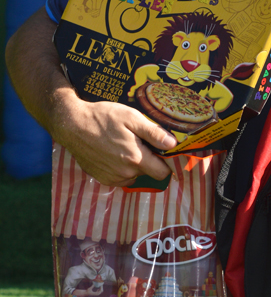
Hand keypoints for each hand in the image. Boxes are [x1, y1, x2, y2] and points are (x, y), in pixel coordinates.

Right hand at [54, 92, 176, 186]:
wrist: (72, 124)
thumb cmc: (103, 118)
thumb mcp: (132, 118)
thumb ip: (154, 133)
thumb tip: (173, 144)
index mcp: (136, 159)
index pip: (162, 173)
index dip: (166, 163)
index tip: (163, 151)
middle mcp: (125, 173)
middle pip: (148, 174)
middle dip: (150, 161)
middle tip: (141, 143)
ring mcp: (111, 178)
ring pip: (134, 176)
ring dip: (134, 165)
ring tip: (125, 145)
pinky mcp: (101, 178)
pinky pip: (119, 177)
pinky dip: (121, 168)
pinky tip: (114, 152)